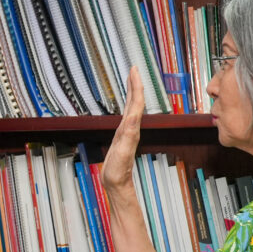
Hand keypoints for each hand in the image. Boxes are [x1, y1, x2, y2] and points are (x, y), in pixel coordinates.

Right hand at [101, 66, 143, 198]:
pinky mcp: (122, 135)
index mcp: (131, 128)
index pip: (136, 102)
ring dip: (131, 91)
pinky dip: (126, 103)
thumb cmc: (118, 170)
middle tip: (133, 68)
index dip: (136, 85)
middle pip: (135, 101)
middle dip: (134, 84)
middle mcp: (131, 127)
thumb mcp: (122, 153)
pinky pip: (126, 113)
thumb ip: (127, 137)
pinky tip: (125, 101)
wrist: (117, 183)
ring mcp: (127, 131)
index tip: (134, 70)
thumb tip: (132, 119)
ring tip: (130, 79)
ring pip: (131, 106)